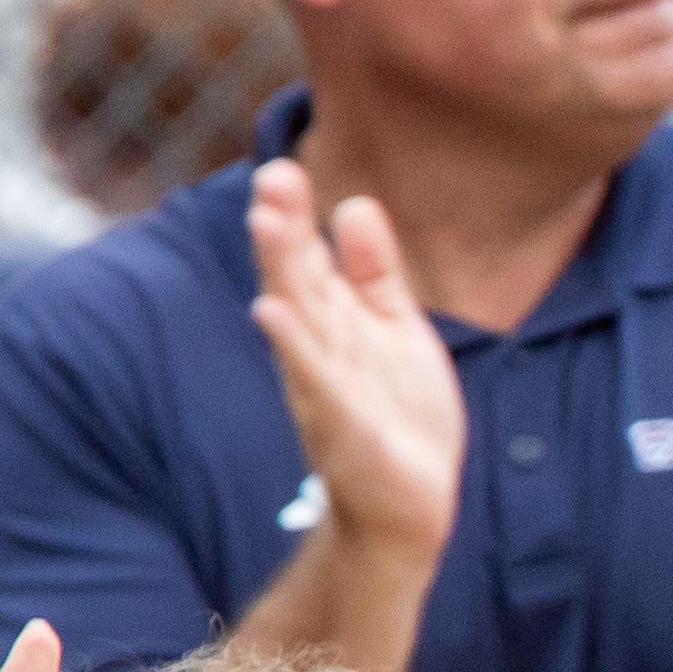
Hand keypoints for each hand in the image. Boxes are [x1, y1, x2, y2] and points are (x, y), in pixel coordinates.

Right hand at [245, 163, 462, 565]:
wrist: (407, 506)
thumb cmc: (396, 414)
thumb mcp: (393, 330)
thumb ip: (372, 271)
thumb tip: (354, 204)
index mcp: (334, 321)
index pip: (307, 259)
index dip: (294, 215)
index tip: (282, 165)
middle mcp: (319, 348)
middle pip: (296, 280)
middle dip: (283, 231)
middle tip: (271, 175)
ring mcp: (325, 386)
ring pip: (299, 321)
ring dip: (281, 273)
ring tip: (265, 222)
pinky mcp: (341, 425)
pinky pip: (315, 381)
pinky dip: (296, 347)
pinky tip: (270, 314)